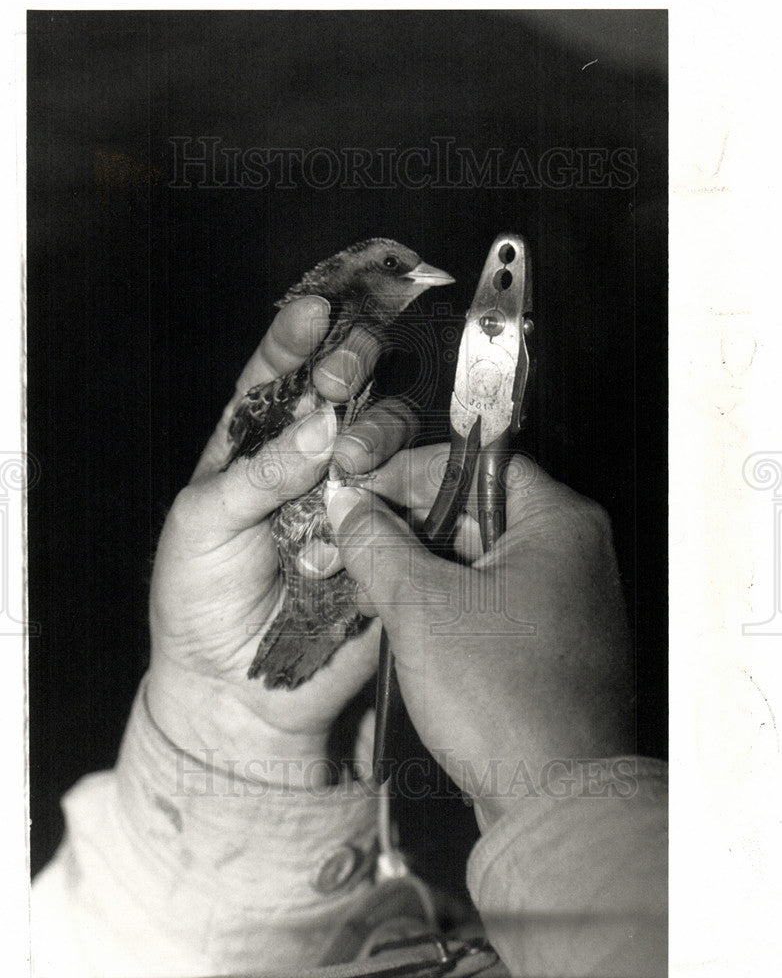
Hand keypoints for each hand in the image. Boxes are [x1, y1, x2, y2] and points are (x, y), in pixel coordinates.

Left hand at [146, 295, 414, 786]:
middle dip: (349, 370)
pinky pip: (410, 503)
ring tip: (354, 453)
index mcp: (252, 451)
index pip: (274, 380)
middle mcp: (308, 466)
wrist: (235, 692)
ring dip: (377, 431)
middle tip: (350, 364)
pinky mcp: (388, 541)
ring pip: (383, 442)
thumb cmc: (199, 600)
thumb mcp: (202, 526)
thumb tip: (321, 426)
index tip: (316, 310)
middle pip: (341, 399)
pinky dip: (411, 486)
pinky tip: (400, 483)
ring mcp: (353, 501)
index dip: (294, 342)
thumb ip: (258, 473)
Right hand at [326, 447, 633, 827]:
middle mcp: (574, 555)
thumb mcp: (420, 604)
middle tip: (357, 539)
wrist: (552, 798)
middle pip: (478, 512)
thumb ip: (377, 543)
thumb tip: (348, 506)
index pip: (480, 462)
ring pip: (480, 562)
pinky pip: (492, 604)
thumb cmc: (500, 692)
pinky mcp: (552, 646)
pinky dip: (447, 605)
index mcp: (559, 523)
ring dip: (421, 569)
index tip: (364, 486)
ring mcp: (566, 603)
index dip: (414, 469)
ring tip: (369, 584)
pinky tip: (402, 623)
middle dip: (410, 526)